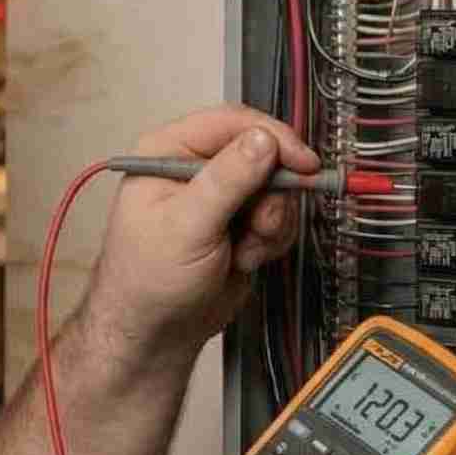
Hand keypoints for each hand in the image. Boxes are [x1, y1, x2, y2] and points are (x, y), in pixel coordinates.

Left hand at [77, 107, 320, 363]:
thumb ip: (228, 180)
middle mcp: (197, 166)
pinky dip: (270, 241)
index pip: (231, 122)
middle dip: (272, 193)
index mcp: (169, 151)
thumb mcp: (188, 224)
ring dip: (271, 223)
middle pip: (262, 153)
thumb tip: (265, 138)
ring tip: (244, 252)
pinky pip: (277, 216)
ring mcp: (222, 196)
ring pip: (276, 188)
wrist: (156, 333)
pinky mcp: (241, 223)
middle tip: (262, 226)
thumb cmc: (152, 277)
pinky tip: (245, 261)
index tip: (303, 163)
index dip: (272, 137)